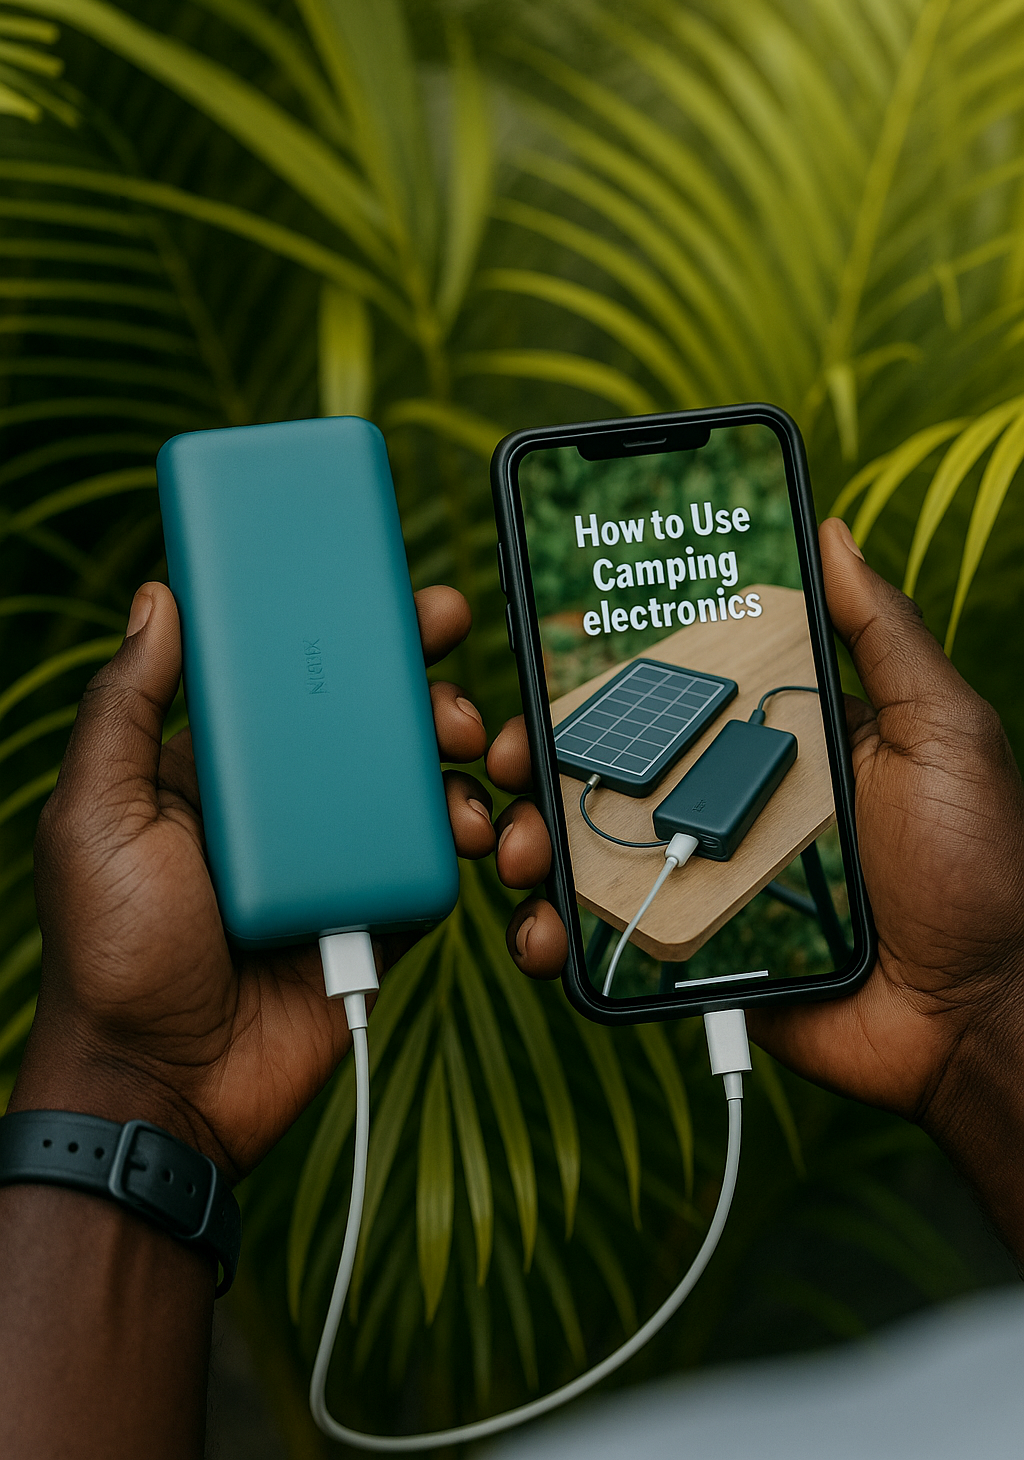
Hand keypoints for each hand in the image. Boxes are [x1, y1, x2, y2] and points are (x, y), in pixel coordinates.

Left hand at [13, 582, 495, 1181]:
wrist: (164, 1087)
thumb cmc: (111, 952)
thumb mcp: (96, 816)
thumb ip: (125, 708)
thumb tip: (158, 599)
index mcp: (224, 769)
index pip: (296, 680)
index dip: (350, 633)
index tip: (405, 601)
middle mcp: (287, 806)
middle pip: (373, 724)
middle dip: (427, 691)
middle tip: (451, 694)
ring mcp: (337, 860)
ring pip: (418, 786)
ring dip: (459, 761)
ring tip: (471, 759)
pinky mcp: (377, 915)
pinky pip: (435, 863)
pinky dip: (467, 840)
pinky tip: (473, 832)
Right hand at [488, 520, 1023, 1241]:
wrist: (979, 1015)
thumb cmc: (980, 866)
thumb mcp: (941, 730)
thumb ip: (884, 636)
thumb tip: (833, 534)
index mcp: (779, 743)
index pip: (676, 699)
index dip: (604, 685)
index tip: (545, 672)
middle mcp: (734, 805)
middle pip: (615, 772)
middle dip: (542, 763)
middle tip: (506, 762)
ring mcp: (709, 882)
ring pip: (595, 853)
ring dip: (534, 844)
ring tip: (520, 851)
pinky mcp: (697, 956)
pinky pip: (612, 941)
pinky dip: (560, 937)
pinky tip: (545, 932)